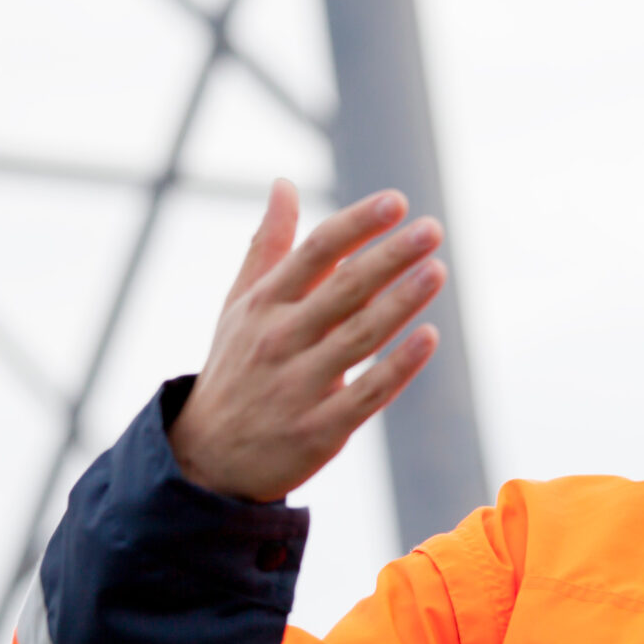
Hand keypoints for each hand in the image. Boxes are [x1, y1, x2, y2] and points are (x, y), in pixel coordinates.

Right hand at [168, 179, 445, 501]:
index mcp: (263, 306)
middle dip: (390, 257)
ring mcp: (300, 386)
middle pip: (343, 290)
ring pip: (360, 337)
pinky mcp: (321, 429)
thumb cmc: (234, 369)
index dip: (357, 225)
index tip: (397, 202)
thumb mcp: (239, 307)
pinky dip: (399, 366)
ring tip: (436, 271)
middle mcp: (280, 341)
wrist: (207, 458)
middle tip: (432, 229)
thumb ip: (268, 247)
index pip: (315, 254)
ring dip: (401, 303)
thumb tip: (283, 185)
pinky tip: (429, 337)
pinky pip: (368, 394)